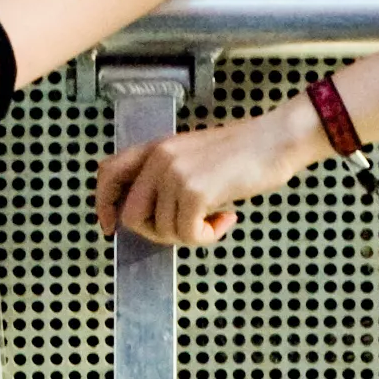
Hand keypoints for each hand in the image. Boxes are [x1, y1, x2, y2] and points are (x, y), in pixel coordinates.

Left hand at [95, 104, 328, 246]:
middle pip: (132, 216)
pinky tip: (227, 218)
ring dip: (190, 234)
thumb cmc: (240, 153)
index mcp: (155, 147)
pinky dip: (207, 237)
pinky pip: (187, 235)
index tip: (110, 227)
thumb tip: (146, 213)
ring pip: (162, 231)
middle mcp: (159, 158)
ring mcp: (175, 173)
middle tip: (187, 228)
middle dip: (157, 233)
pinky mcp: (195, 191)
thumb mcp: (192, 156)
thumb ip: (166, 175)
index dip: (103, 205)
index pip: (108, 173)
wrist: (274, 140)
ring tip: (216, 217)